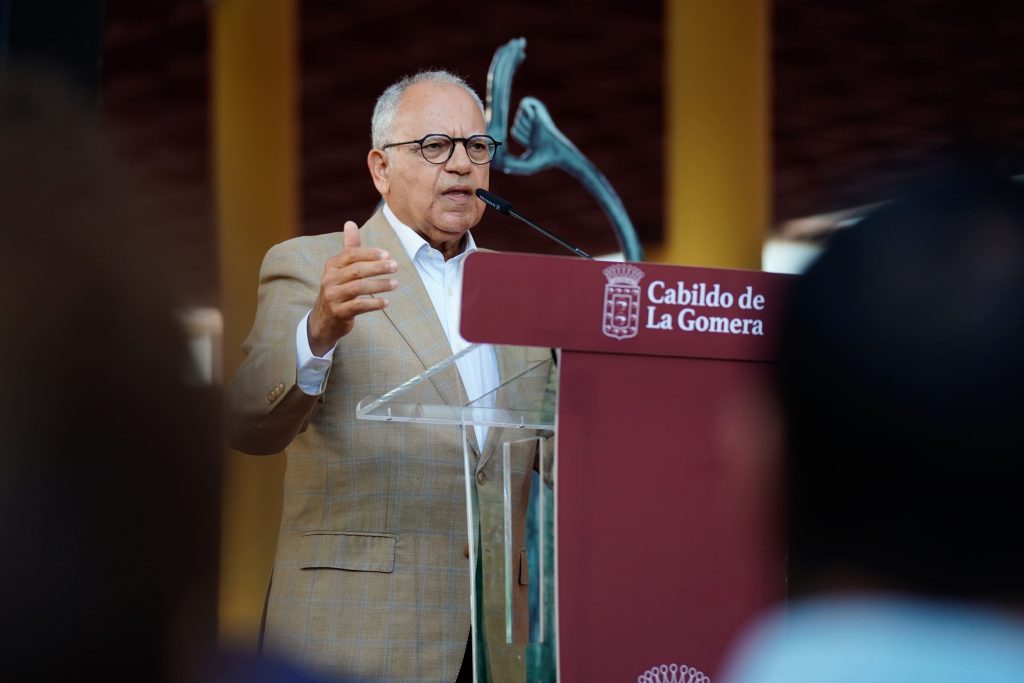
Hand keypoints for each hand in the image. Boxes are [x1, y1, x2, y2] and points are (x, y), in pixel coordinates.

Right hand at [307, 221, 396, 355]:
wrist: (324, 320)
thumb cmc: (338, 289)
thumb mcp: (341, 269)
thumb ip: (350, 247)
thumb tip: (350, 222)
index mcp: (332, 266)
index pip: (351, 255)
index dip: (370, 253)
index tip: (387, 254)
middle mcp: (330, 279)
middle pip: (356, 270)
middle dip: (378, 267)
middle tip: (396, 266)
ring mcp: (333, 297)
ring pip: (358, 288)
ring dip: (379, 285)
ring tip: (395, 284)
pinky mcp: (338, 312)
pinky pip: (358, 306)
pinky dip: (374, 303)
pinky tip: (386, 302)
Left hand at [505, 97, 576, 174]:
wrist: (556, 152)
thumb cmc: (543, 161)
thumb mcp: (525, 166)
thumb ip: (512, 166)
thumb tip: (499, 165)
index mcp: (531, 135)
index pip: (515, 131)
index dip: (520, 137)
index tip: (527, 143)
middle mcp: (534, 125)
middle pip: (517, 126)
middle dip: (523, 134)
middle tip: (534, 138)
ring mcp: (537, 117)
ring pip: (519, 118)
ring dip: (526, 126)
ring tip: (536, 131)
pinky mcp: (539, 110)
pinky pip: (525, 103)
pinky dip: (527, 110)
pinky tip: (533, 118)